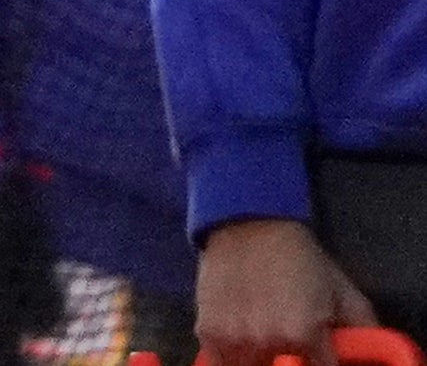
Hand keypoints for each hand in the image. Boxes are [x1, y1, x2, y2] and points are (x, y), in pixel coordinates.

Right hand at [197, 218, 376, 365]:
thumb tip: (369, 356)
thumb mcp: (345, 292)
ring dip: (262, 361)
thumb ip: (364, 332)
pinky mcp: (207, 333)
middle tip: (295, 347)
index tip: (320, 355)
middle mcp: (268, 343)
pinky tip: (242, 340)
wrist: (249, 225)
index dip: (323, 365)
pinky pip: (222, 362)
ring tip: (268, 344)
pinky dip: (233, 357)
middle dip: (293, 362)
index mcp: (305, 336)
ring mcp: (234, 340)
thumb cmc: (302, 260)